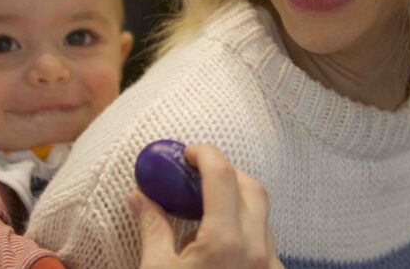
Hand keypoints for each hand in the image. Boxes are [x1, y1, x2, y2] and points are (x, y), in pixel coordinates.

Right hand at [129, 143, 283, 268]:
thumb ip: (152, 229)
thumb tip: (139, 198)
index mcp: (224, 242)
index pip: (222, 176)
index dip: (206, 154)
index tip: (188, 153)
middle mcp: (256, 249)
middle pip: (252, 189)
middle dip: (227, 174)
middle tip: (198, 177)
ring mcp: (270, 265)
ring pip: (263, 216)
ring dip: (238, 205)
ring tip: (206, 217)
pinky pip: (267, 242)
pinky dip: (247, 231)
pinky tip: (223, 246)